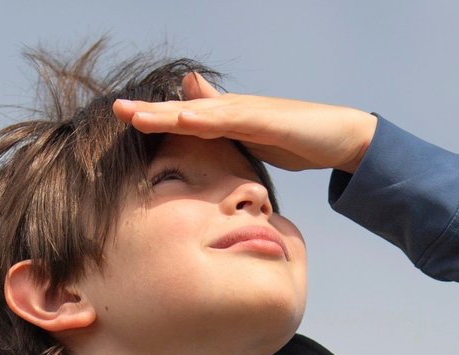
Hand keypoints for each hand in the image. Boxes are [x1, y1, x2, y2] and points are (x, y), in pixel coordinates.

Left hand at [111, 73, 376, 173]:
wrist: (343, 138)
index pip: (184, 119)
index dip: (154, 118)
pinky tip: (185, 118)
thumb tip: (201, 122)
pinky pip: (234, 119)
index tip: (122, 120)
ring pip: (202, 112)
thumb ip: (227, 134)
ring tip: (137, 114)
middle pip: (185, 111)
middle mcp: (236, 110)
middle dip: (150, 112)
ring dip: (168, 113)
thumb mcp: (254, 140)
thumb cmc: (299, 140)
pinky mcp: (270, 120)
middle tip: (115, 109)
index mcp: (229, 119)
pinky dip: (208, 118)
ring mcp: (252, 112)